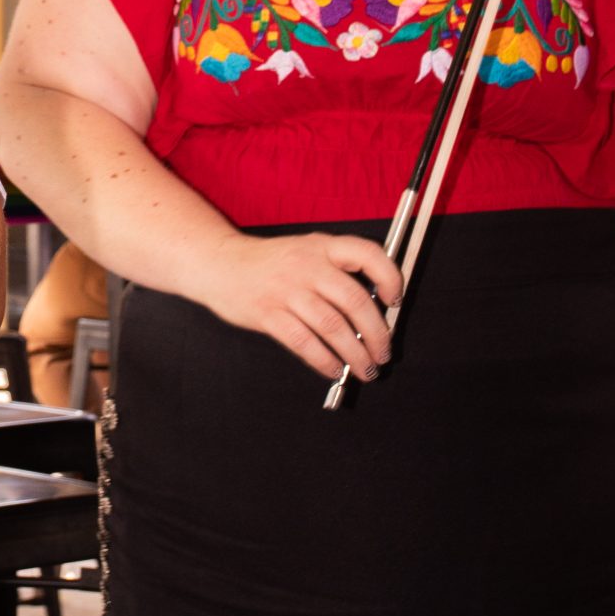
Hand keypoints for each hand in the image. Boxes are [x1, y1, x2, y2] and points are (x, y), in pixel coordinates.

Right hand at [197, 229, 402, 381]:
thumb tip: (373, 311)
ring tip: (365, 369)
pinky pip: (305, 343)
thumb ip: (336, 270)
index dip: (390, 278)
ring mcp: (287, 289)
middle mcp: (307, 265)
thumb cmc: (269, 263)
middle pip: (354, 301)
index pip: (367, 254)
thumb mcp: (305, 251)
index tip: (395, 301)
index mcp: (321, 246)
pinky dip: (325, 361)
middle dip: (377, 334)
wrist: (219, 263)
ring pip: (333, 327)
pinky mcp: (268, 313)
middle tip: (384, 353)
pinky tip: (333, 369)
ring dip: (355, 354)